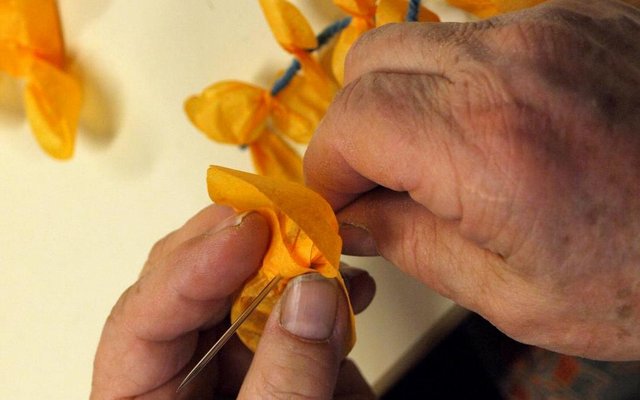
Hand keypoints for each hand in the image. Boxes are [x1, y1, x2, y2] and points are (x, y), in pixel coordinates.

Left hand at [91, 205, 375, 398]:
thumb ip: (287, 379)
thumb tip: (311, 293)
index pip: (144, 316)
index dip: (195, 264)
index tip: (248, 230)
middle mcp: (176, 373)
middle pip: (190, 286)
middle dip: (243, 246)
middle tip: (287, 220)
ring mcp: (224, 365)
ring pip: (240, 290)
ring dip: (287, 262)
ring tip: (329, 252)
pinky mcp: (269, 363)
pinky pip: (285, 313)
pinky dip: (319, 294)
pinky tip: (348, 288)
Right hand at [304, 0, 639, 359]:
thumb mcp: (516, 295)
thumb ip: (413, 246)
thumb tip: (356, 219)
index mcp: (487, 146)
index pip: (348, 126)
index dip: (327, 171)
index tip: (339, 203)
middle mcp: (513, 67)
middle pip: (367, 66)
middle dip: (355, 128)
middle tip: (380, 180)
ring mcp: (550, 31)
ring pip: (416, 40)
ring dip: (403, 99)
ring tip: (436, 157)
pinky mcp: (579, 18)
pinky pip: (476, 37)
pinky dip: (456, 81)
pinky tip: (490, 128)